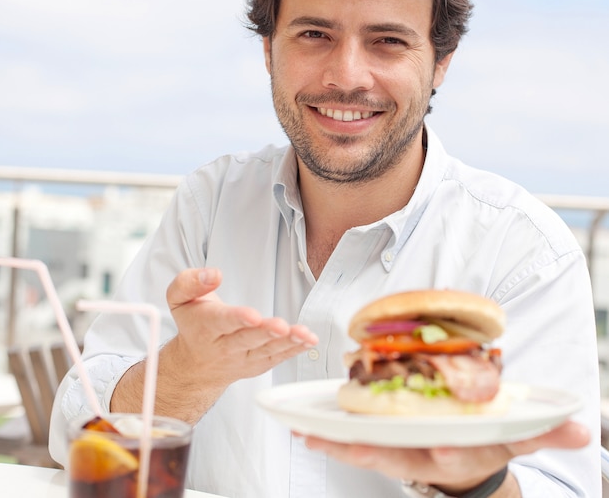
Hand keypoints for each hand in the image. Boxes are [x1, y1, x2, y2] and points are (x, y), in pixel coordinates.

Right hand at [165, 267, 317, 391]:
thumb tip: (214, 274)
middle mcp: (223, 347)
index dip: (236, 318)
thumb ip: (191, 282)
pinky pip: (277, 358)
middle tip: (280, 326)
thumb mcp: (178, 298)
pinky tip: (308, 340)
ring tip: (303, 334)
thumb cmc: (193, 323)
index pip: (221, 322)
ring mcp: (242, 359)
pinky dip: (294, 350)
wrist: (194, 364)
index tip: (252, 315)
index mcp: (204, 327)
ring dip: (286, 343)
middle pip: (246, 340)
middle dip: (264, 332)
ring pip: (265, 351)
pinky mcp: (257, 365)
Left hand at [299, 420, 589, 494]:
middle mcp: (421, 455)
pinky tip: (301, 425)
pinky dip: (327, 433)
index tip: (435, 444)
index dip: (440, 450)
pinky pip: (350, 438)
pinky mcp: (378, 441)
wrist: (460, 457)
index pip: (447, 454)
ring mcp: (395, 451)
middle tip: (337, 442)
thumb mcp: (514, 437)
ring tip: (303, 431)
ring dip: (334, 441)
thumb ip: (544, 431)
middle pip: (393, 454)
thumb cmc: (484, 443)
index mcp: (453, 451)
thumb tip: (583, 427)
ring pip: (363, 448)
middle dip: (367, 449)